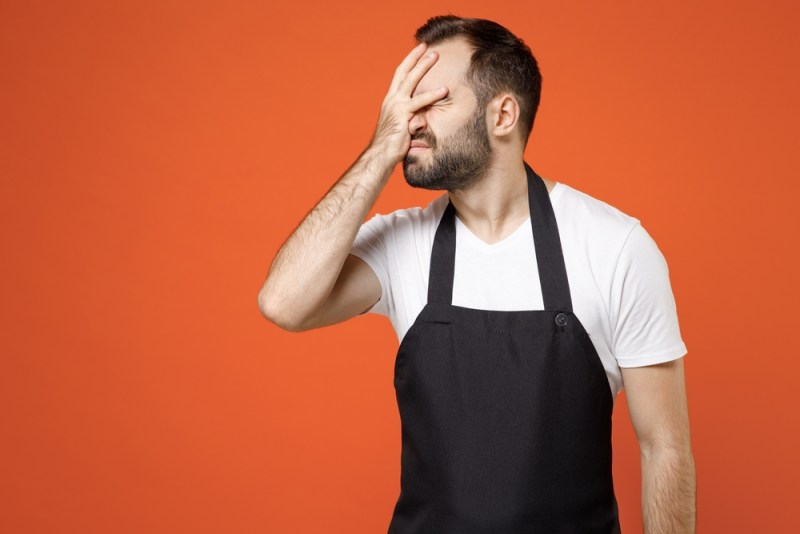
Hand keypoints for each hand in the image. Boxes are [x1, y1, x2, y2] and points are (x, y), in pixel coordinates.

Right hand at [369, 42, 448, 164]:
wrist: (380, 156)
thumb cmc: (392, 146)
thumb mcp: (403, 128)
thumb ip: (413, 119)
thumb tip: (423, 121)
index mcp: (390, 101)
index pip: (399, 76)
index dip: (409, 63)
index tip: (418, 52)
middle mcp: (391, 100)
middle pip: (403, 72)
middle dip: (415, 57)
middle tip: (427, 47)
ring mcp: (396, 106)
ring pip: (411, 80)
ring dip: (423, 66)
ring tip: (435, 56)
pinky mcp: (402, 115)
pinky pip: (420, 102)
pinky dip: (432, 94)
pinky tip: (444, 90)